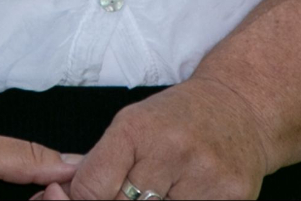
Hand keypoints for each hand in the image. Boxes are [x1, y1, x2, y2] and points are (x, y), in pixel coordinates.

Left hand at [65, 78, 273, 199]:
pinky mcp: (233, 198)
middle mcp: (172, 151)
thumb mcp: (132, 125)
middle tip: (122, 195)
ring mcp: (206, 178)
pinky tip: (180, 196)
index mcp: (138, 128)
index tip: (88, 196)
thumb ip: (98, 163)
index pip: (92, 188)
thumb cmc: (178, 118)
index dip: (83, 199)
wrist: (240, 108)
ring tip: (154, 195)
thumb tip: (60, 195)